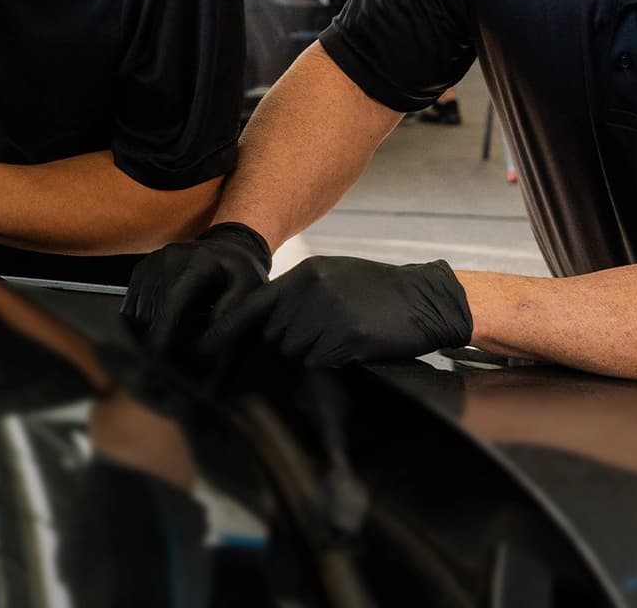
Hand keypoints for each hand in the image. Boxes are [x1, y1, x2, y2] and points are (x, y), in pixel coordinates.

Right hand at [119, 222, 271, 358]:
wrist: (228, 248)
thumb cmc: (241, 273)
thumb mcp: (250, 290)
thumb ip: (230, 313)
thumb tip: (205, 340)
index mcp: (197, 262)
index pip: (171, 299)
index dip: (162, 330)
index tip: (159, 357)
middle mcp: (168, 258)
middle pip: (151, 308)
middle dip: (156, 338)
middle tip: (169, 365)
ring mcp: (151, 262)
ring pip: (137, 309)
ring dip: (147, 333)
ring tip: (167, 351)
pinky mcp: (141, 270)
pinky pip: (132, 305)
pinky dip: (142, 324)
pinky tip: (160, 333)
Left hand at [212, 256, 472, 367]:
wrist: (428, 298)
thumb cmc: (379, 289)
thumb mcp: (334, 276)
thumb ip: (298, 292)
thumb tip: (264, 320)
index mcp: (305, 275)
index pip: (254, 305)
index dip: (230, 328)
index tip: (208, 347)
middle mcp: (311, 291)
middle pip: (274, 334)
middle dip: (286, 345)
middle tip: (313, 343)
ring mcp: (330, 313)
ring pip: (295, 351)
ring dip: (310, 354)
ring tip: (335, 343)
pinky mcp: (350, 336)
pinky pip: (320, 361)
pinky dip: (330, 362)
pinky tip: (350, 350)